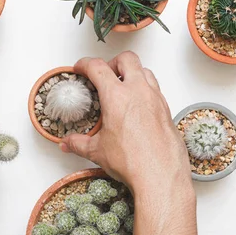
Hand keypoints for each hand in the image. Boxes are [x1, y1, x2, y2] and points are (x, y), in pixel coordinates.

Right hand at [60, 52, 192, 192]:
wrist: (161, 175)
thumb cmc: (133, 161)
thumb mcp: (98, 151)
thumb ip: (79, 143)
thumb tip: (68, 143)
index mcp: (117, 96)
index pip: (98, 67)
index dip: (85, 64)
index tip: (81, 68)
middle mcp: (139, 92)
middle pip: (127, 59)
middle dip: (113, 62)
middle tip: (105, 73)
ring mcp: (156, 99)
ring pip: (145, 71)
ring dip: (133, 73)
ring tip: (124, 86)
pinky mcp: (167, 110)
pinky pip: (156, 90)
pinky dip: (146, 90)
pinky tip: (139, 106)